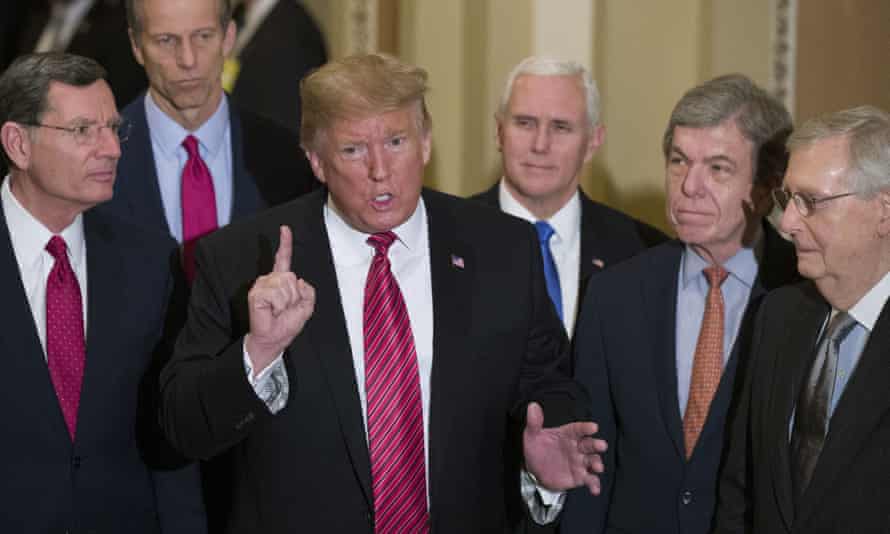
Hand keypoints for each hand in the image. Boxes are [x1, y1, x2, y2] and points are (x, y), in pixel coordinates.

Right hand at [245, 225, 314, 371]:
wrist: (274, 339)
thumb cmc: (286, 325)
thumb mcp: (306, 307)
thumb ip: (308, 291)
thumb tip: (299, 280)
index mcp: (282, 281)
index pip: (283, 259)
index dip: (285, 243)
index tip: (285, 229)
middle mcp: (270, 280)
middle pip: (290, 276)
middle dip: (294, 296)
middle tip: (285, 309)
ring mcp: (262, 285)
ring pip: (284, 284)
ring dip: (286, 302)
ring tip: (278, 311)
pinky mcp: (256, 293)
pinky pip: (276, 293)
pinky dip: (279, 305)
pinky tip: (272, 311)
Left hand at [522, 402, 606, 494]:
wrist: (533, 470)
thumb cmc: (536, 448)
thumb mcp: (532, 435)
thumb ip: (534, 422)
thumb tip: (532, 405)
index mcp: (567, 434)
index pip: (578, 429)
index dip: (586, 428)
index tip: (594, 427)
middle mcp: (576, 447)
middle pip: (589, 444)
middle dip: (596, 445)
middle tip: (601, 445)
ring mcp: (579, 462)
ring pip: (592, 461)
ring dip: (597, 463)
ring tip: (597, 467)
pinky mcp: (579, 476)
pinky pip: (589, 479)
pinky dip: (594, 484)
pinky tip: (595, 489)